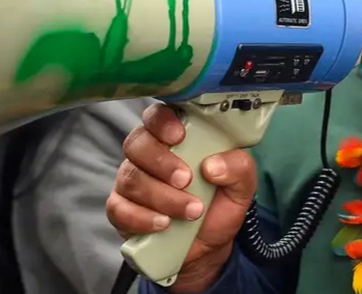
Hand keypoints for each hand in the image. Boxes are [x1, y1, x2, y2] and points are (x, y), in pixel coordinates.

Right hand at [106, 104, 256, 292]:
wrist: (208, 246)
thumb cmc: (220, 203)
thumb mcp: (242, 184)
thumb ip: (238, 167)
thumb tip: (212, 166)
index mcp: (175, 137)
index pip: (157, 115)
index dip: (162, 121)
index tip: (179, 135)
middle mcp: (147, 154)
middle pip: (137, 143)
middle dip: (162, 162)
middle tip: (186, 180)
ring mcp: (131, 180)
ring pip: (131, 178)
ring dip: (162, 196)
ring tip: (191, 211)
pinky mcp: (120, 209)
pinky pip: (119, 208)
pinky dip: (142, 217)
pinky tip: (164, 224)